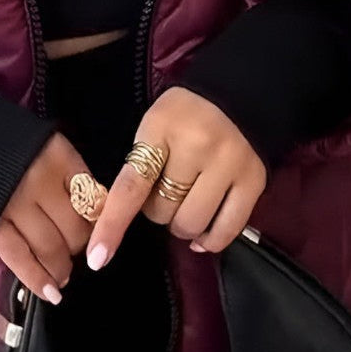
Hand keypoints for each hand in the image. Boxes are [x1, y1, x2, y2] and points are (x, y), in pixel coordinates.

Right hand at [0, 131, 97, 304]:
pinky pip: (20, 258)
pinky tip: (51, 293)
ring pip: (51, 248)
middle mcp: (41, 181)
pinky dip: (37, 279)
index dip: (101, 224)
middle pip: (76, 229)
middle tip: (78, 253)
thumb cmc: (3, 138)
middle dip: (80, 247)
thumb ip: (68, 174)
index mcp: (59, 157)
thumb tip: (92, 212)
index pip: (94, 201)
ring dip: (62, 267)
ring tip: (63, 274)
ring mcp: (15, 205)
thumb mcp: (44, 144)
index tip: (99, 234)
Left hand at [85, 86, 266, 269]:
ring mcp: (228, 165)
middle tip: (165, 189)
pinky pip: (226, 230)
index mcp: (160, 130)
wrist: (239, 93)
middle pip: (162, 211)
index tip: (96, 258)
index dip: (112, 225)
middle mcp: (196, 147)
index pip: (131, 187)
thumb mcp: (152, 127)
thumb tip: (115, 219)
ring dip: (181, 225)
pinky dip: (210, 240)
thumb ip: (138, 167)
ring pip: (192, 224)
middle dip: (156, 210)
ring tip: (186, 203)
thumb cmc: (184, 115)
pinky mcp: (254, 181)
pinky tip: (203, 233)